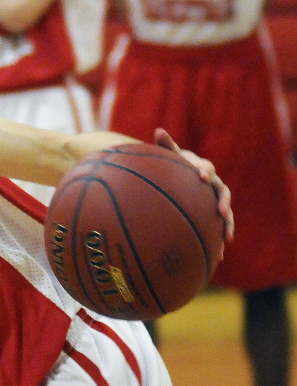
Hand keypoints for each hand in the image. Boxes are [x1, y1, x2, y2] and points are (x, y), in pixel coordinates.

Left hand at [154, 128, 233, 243]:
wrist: (182, 174)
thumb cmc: (174, 164)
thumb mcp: (169, 155)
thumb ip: (165, 145)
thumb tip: (159, 130)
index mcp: (202, 168)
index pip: (206, 168)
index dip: (204, 170)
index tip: (199, 175)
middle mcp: (213, 184)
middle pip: (223, 192)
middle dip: (223, 202)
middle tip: (220, 211)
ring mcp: (215, 199)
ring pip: (226, 212)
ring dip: (227, 224)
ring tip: (226, 237)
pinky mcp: (214, 214)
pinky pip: (219, 227)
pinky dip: (218, 238)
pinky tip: (218, 256)